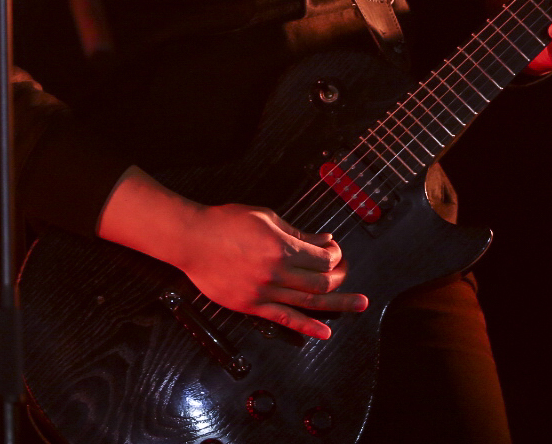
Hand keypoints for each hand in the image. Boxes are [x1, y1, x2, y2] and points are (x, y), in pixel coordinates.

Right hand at [175, 204, 367, 339]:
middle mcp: (276, 274)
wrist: (192, 240)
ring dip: (338, 303)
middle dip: (339, 277)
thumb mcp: (266, 218)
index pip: (322, 258)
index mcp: (281, 248)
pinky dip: (307, 327)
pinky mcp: (252, 306)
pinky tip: (325, 332)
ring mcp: (264, 293)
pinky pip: (284, 319)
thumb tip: (324, 241)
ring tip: (359, 304)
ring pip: (309, 303)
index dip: (334, 255)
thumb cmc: (226, 223)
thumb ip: (297, 233)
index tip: (334, 250)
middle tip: (345, 272)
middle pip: (320, 283)